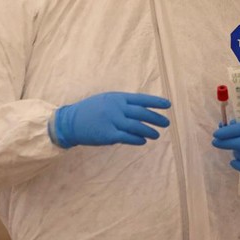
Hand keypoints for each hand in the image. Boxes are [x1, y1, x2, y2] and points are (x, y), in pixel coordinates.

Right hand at [49, 92, 170, 148]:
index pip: (141, 99)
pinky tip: (143, 141)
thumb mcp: (106, 99)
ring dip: (149, 131)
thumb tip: (141, 109)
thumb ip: (122, 103)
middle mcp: (117, 108)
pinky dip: (138, 139)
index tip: (168, 105)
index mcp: (117, 97)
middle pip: (142, 113)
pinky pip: (128, 138)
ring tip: (156, 135)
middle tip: (166, 123)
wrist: (71, 122)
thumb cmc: (91, 110)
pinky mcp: (109, 135)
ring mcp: (113, 121)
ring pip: (137, 127)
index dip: (156, 102)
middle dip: (156, 118)